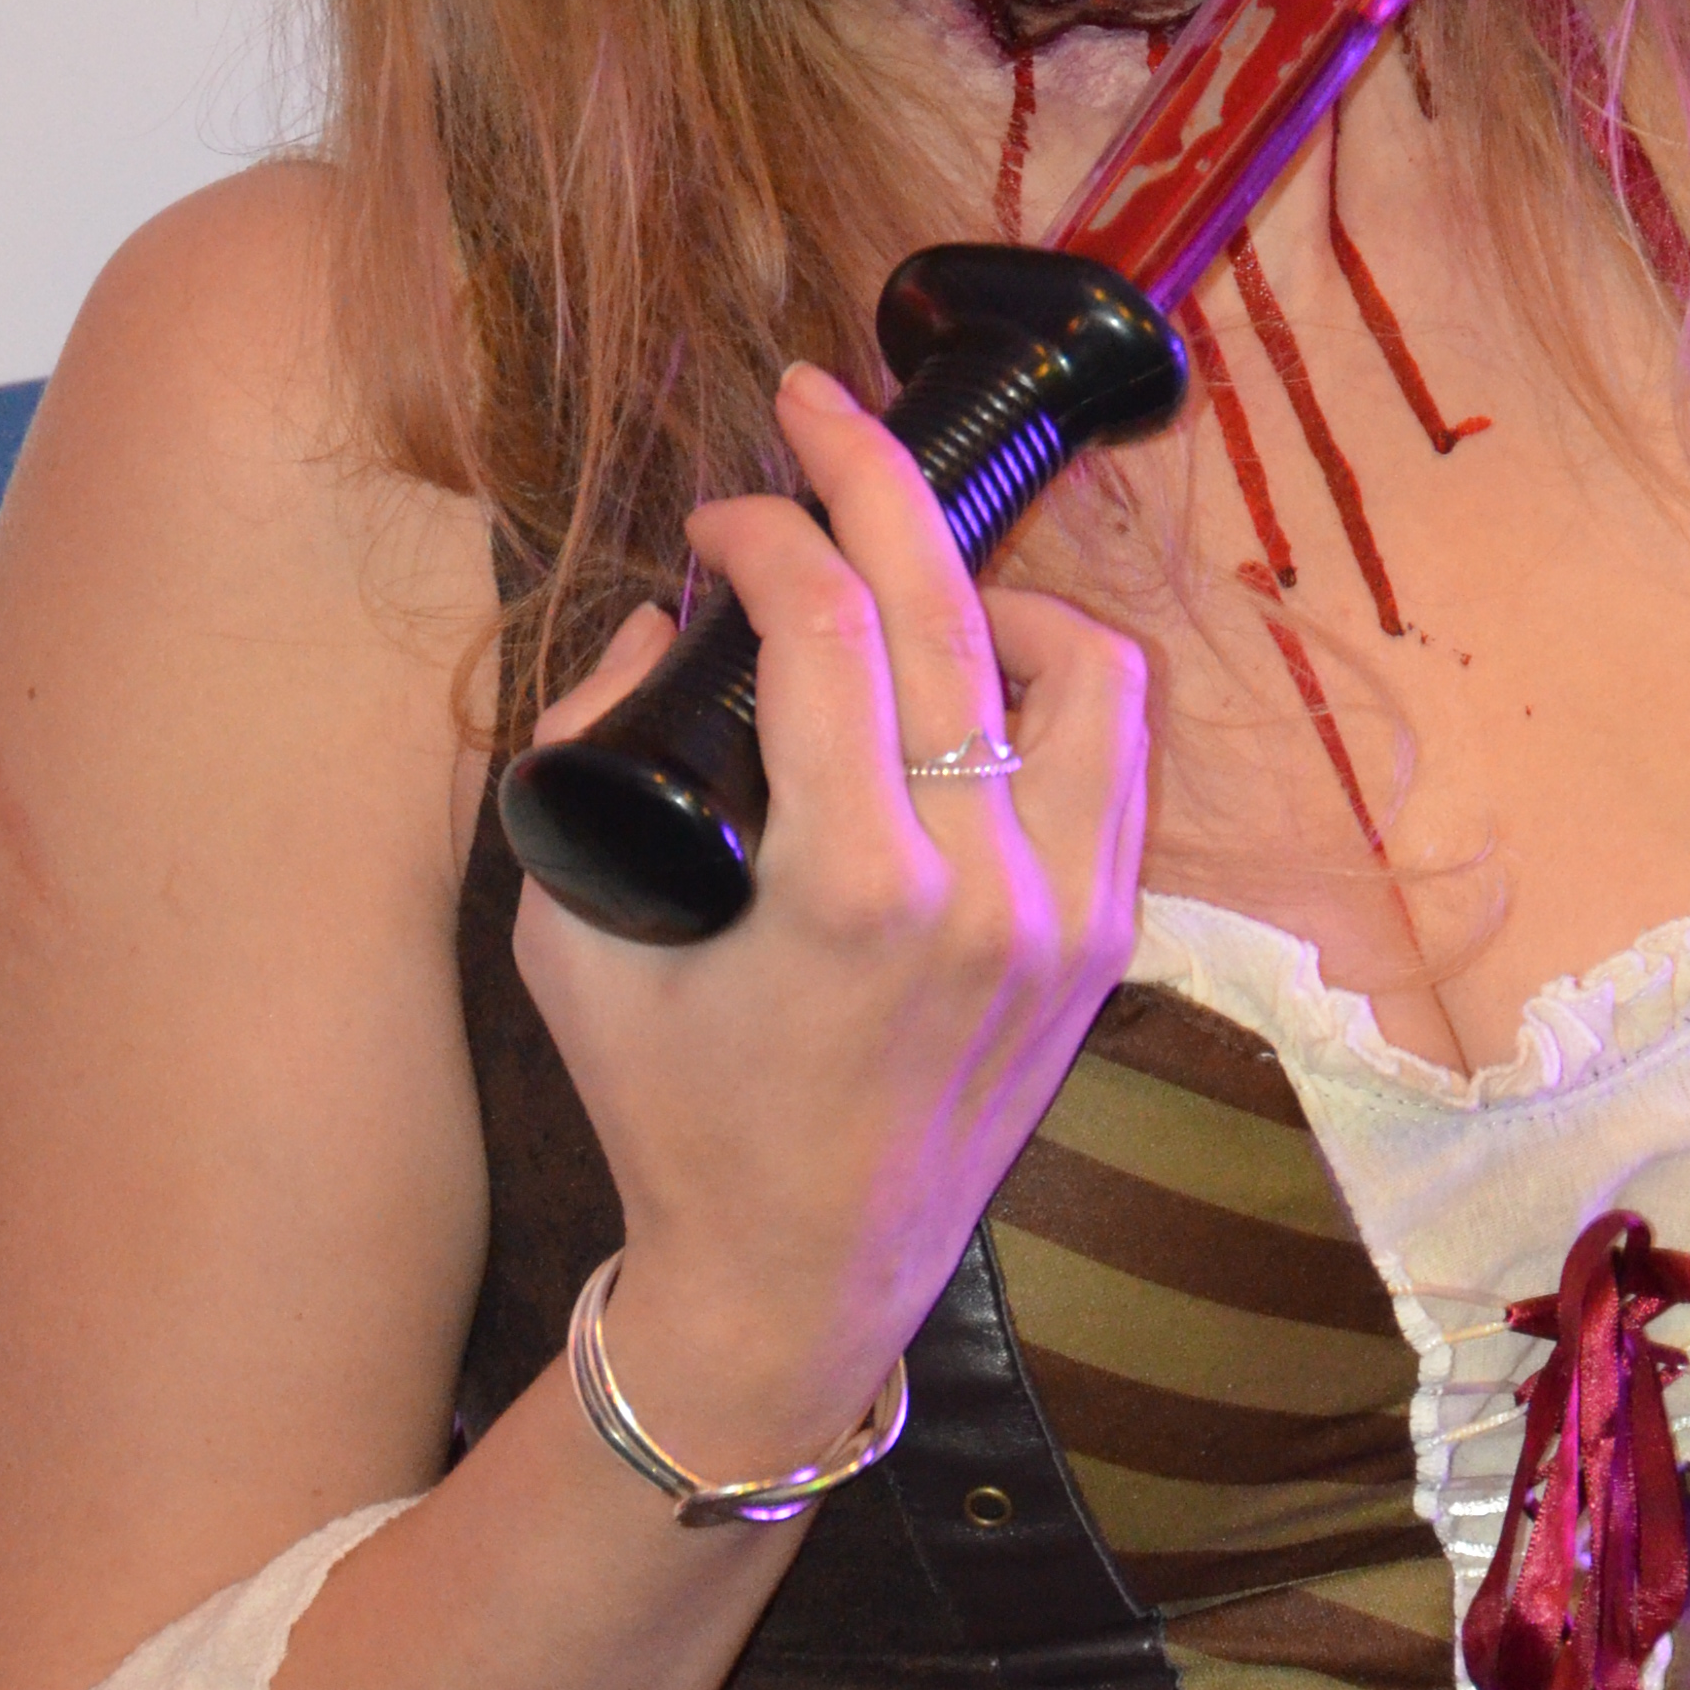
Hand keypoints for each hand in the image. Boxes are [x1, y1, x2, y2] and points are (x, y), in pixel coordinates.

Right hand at [510, 363, 1147, 1483]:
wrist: (795, 1280)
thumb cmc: (673, 1118)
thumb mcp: (576, 936)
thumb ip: (597, 754)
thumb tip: (665, 621)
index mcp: (855, 893)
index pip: (827, 629)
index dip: (764, 533)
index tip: (714, 527)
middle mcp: (987, 893)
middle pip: (951, 609)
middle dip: (874, 477)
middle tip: (815, 409)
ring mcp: (1066, 917)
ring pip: (1077, 668)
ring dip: (988, 589)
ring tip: (906, 575)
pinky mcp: (1105, 944)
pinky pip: (1113, 758)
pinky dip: (1052, 685)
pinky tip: (976, 674)